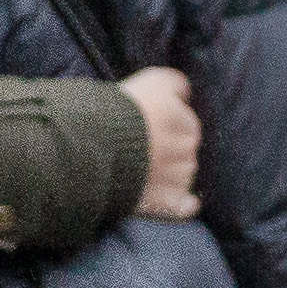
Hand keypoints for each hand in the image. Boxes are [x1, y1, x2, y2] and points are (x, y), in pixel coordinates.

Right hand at [122, 67, 203, 220]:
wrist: (98, 146)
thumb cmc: (118, 111)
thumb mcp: (150, 81)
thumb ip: (175, 84)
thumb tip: (185, 93)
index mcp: (185, 119)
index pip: (186, 120)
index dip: (166, 122)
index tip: (148, 125)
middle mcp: (188, 145)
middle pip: (185, 147)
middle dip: (170, 148)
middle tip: (142, 149)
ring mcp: (181, 176)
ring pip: (184, 174)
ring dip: (172, 174)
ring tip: (144, 171)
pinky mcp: (169, 201)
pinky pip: (185, 206)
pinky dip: (183, 205)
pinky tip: (181, 203)